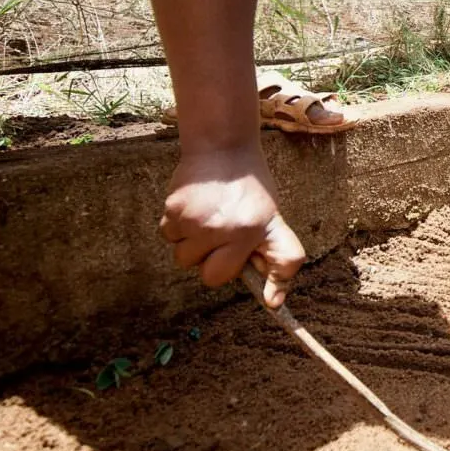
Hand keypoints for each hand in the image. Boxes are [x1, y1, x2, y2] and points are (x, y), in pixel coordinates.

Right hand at [159, 147, 306, 307]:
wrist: (223, 147)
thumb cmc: (251, 190)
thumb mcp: (275, 221)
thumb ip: (281, 260)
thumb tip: (274, 304)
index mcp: (250, 232)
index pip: (223, 277)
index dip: (229, 267)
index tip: (235, 252)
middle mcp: (221, 228)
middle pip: (202, 273)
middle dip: (211, 258)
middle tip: (223, 231)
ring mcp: (194, 219)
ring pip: (182, 255)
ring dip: (192, 242)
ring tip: (209, 217)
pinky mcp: (172, 209)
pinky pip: (168, 235)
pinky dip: (178, 226)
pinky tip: (194, 207)